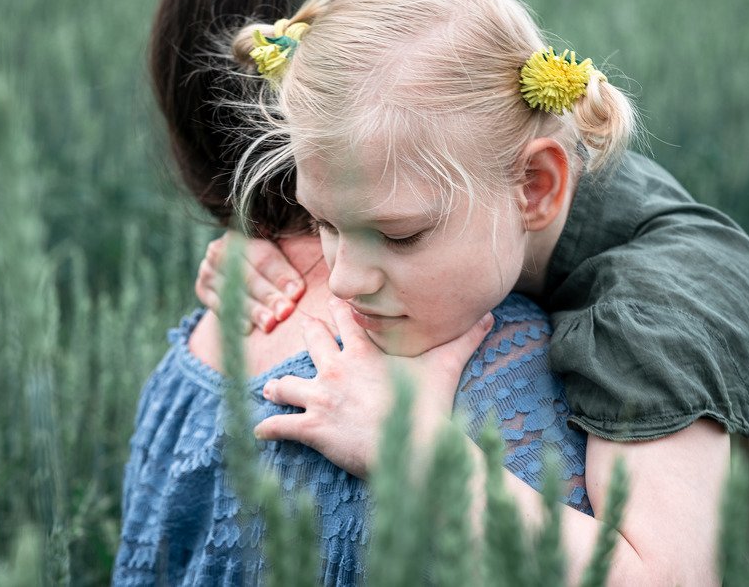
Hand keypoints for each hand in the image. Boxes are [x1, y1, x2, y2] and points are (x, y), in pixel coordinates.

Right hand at [195, 232, 304, 332]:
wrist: (235, 268)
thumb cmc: (267, 264)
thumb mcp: (276, 256)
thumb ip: (286, 269)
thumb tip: (298, 290)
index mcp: (244, 235)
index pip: (264, 258)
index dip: (281, 276)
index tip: (297, 293)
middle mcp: (221, 250)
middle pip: (249, 277)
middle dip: (269, 297)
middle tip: (285, 312)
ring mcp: (208, 269)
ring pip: (234, 293)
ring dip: (253, 310)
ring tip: (270, 324)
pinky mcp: (202, 288)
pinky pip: (218, 305)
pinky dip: (233, 317)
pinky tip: (247, 327)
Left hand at [254, 297, 493, 478]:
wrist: (413, 443)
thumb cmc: (428, 404)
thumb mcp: (446, 366)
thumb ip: (464, 339)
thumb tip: (490, 315)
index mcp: (362, 353)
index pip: (345, 322)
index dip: (337, 312)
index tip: (330, 305)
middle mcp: (335, 370)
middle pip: (312, 343)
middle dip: (307, 335)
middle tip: (301, 327)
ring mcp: (321, 398)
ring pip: (288, 385)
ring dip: (279, 387)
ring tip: (271, 388)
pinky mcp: (312, 428)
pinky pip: (282, 426)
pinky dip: (269, 428)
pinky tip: (258, 431)